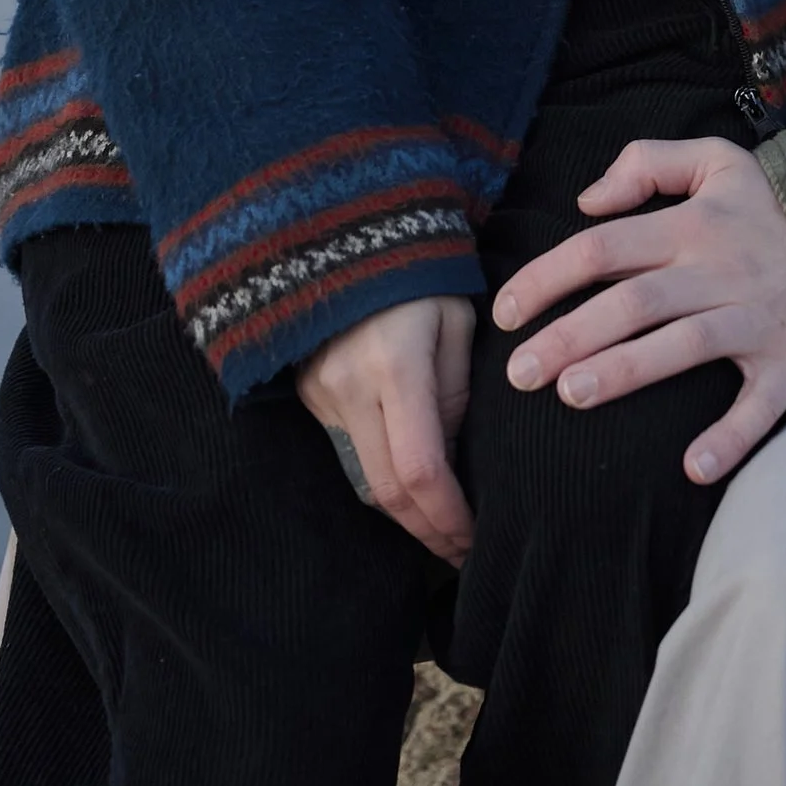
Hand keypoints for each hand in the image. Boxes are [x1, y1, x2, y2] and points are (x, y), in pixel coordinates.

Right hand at [297, 295, 474, 562]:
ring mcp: (321, 393)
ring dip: (405, 511)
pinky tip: (413, 484)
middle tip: (463, 552)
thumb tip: (457, 457)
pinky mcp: (309, 393)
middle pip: (386, 491)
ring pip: (364, 479)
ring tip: (444, 526)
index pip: (420, 470)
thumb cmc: (423, 272)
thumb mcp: (458, 321)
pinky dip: (383, 477)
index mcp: (395, 366)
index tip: (476, 540)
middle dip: (427, 531)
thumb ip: (458, 392)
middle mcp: (348, 388)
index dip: (448, 517)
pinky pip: (350, 452)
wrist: (350, 233)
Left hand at [492, 138, 785, 485]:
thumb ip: (648, 162)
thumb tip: (588, 199)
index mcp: (694, 225)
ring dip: (628, 371)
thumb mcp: (719, 161)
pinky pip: (759, 405)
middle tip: (519, 372)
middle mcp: (720, 271)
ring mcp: (756, 319)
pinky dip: (730, 437)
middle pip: (633, 301)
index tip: (504, 313)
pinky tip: (692, 469)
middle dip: (569, 334)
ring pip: (683, 344)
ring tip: (572, 396)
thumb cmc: (777, 209)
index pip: (603, 247)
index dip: (546, 277)